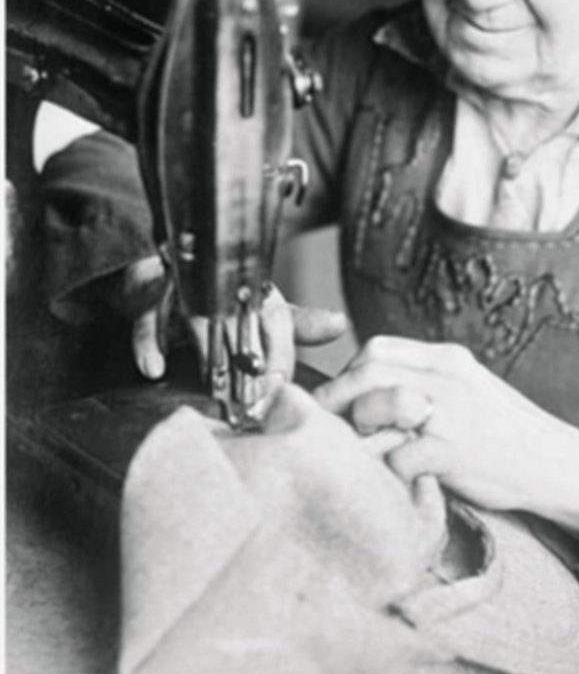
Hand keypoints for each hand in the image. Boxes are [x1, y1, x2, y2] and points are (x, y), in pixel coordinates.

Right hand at [120, 255, 347, 399]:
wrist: (164, 274)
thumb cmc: (220, 297)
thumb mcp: (262, 310)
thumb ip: (297, 325)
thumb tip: (338, 323)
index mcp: (254, 291)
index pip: (277, 320)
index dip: (280, 356)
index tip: (280, 389)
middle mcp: (222, 287)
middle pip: (240, 320)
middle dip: (249, 363)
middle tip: (255, 399)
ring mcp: (185, 289)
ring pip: (196, 318)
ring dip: (207, 356)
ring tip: (216, 387)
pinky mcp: (148, 296)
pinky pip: (146, 319)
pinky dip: (149, 344)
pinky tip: (154, 367)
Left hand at [313, 335, 578, 536]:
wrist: (555, 463)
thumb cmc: (506, 432)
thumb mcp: (468, 389)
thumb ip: (426, 383)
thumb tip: (370, 392)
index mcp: (448, 359)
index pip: (377, 349)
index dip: (347, 374)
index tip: (339, 400)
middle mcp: (446, 379)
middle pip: (367, 373)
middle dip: (337, 400)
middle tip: (326, 427)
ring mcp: (450, 414)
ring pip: (376, 406)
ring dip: (357, 431)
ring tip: (357, 451)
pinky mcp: (454, 452)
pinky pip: (398, 456)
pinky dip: (384, 469)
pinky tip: (387, 480)